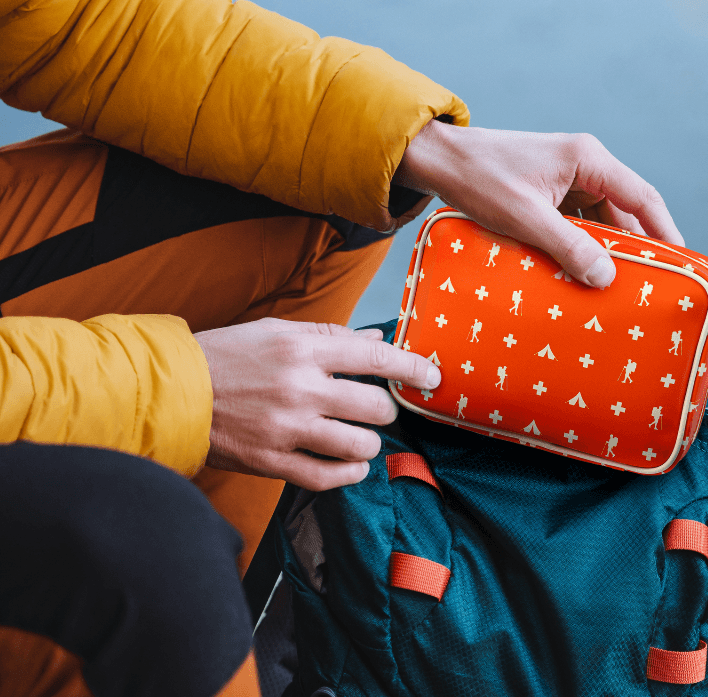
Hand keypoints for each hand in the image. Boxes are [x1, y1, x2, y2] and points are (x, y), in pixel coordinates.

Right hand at [195, 319, 439, 490]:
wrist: (175, 392)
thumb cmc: (229, 356)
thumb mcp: (278, 331)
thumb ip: (330, 336)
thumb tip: (376, 339)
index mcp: (303, 349)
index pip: (376, 358)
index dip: (412, 368)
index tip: (432, 376)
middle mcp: (300, 388)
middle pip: (376, 407)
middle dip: (386, 409)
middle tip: (377, 407)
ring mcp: (287, 428)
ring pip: (359, 445)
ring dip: (369, 442)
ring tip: (361, 436)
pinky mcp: (273, 462)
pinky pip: (328, 478)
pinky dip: (349, 473)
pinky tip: (351, 464)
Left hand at [394, 120, 683, 287]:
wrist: (441, 161)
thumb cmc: (481, 179)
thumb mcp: (526, 217)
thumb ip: (568, 246)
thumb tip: (607, 278)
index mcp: (588, 159)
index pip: (642, 197)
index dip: (665, 231)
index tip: (682, 263)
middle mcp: (585, 163)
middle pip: (623, 210)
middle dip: (635, 247)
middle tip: (649, 286)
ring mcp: (567, 176)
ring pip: (600, 218)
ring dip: (605, 248)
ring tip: (617, 286)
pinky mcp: (550, 190)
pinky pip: (577, 220)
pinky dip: (582, 244)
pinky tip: (582, 271)